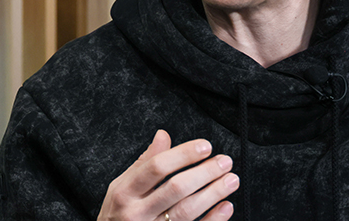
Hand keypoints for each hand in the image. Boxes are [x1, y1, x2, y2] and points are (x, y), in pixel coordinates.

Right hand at [97, 129, 239, 220]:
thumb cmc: (118, 213)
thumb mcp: (122, 185)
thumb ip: (144, 162)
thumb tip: (163, 135)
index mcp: (126, 192)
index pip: (157, 167)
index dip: (183, 154)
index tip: (205, 146)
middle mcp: (137, 213)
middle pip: (175, 188)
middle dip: (204, 173)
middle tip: (224, 162)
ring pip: (187, 211)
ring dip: (213, 194)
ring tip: (231, 180)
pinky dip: (212, 220)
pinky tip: (226, 207)